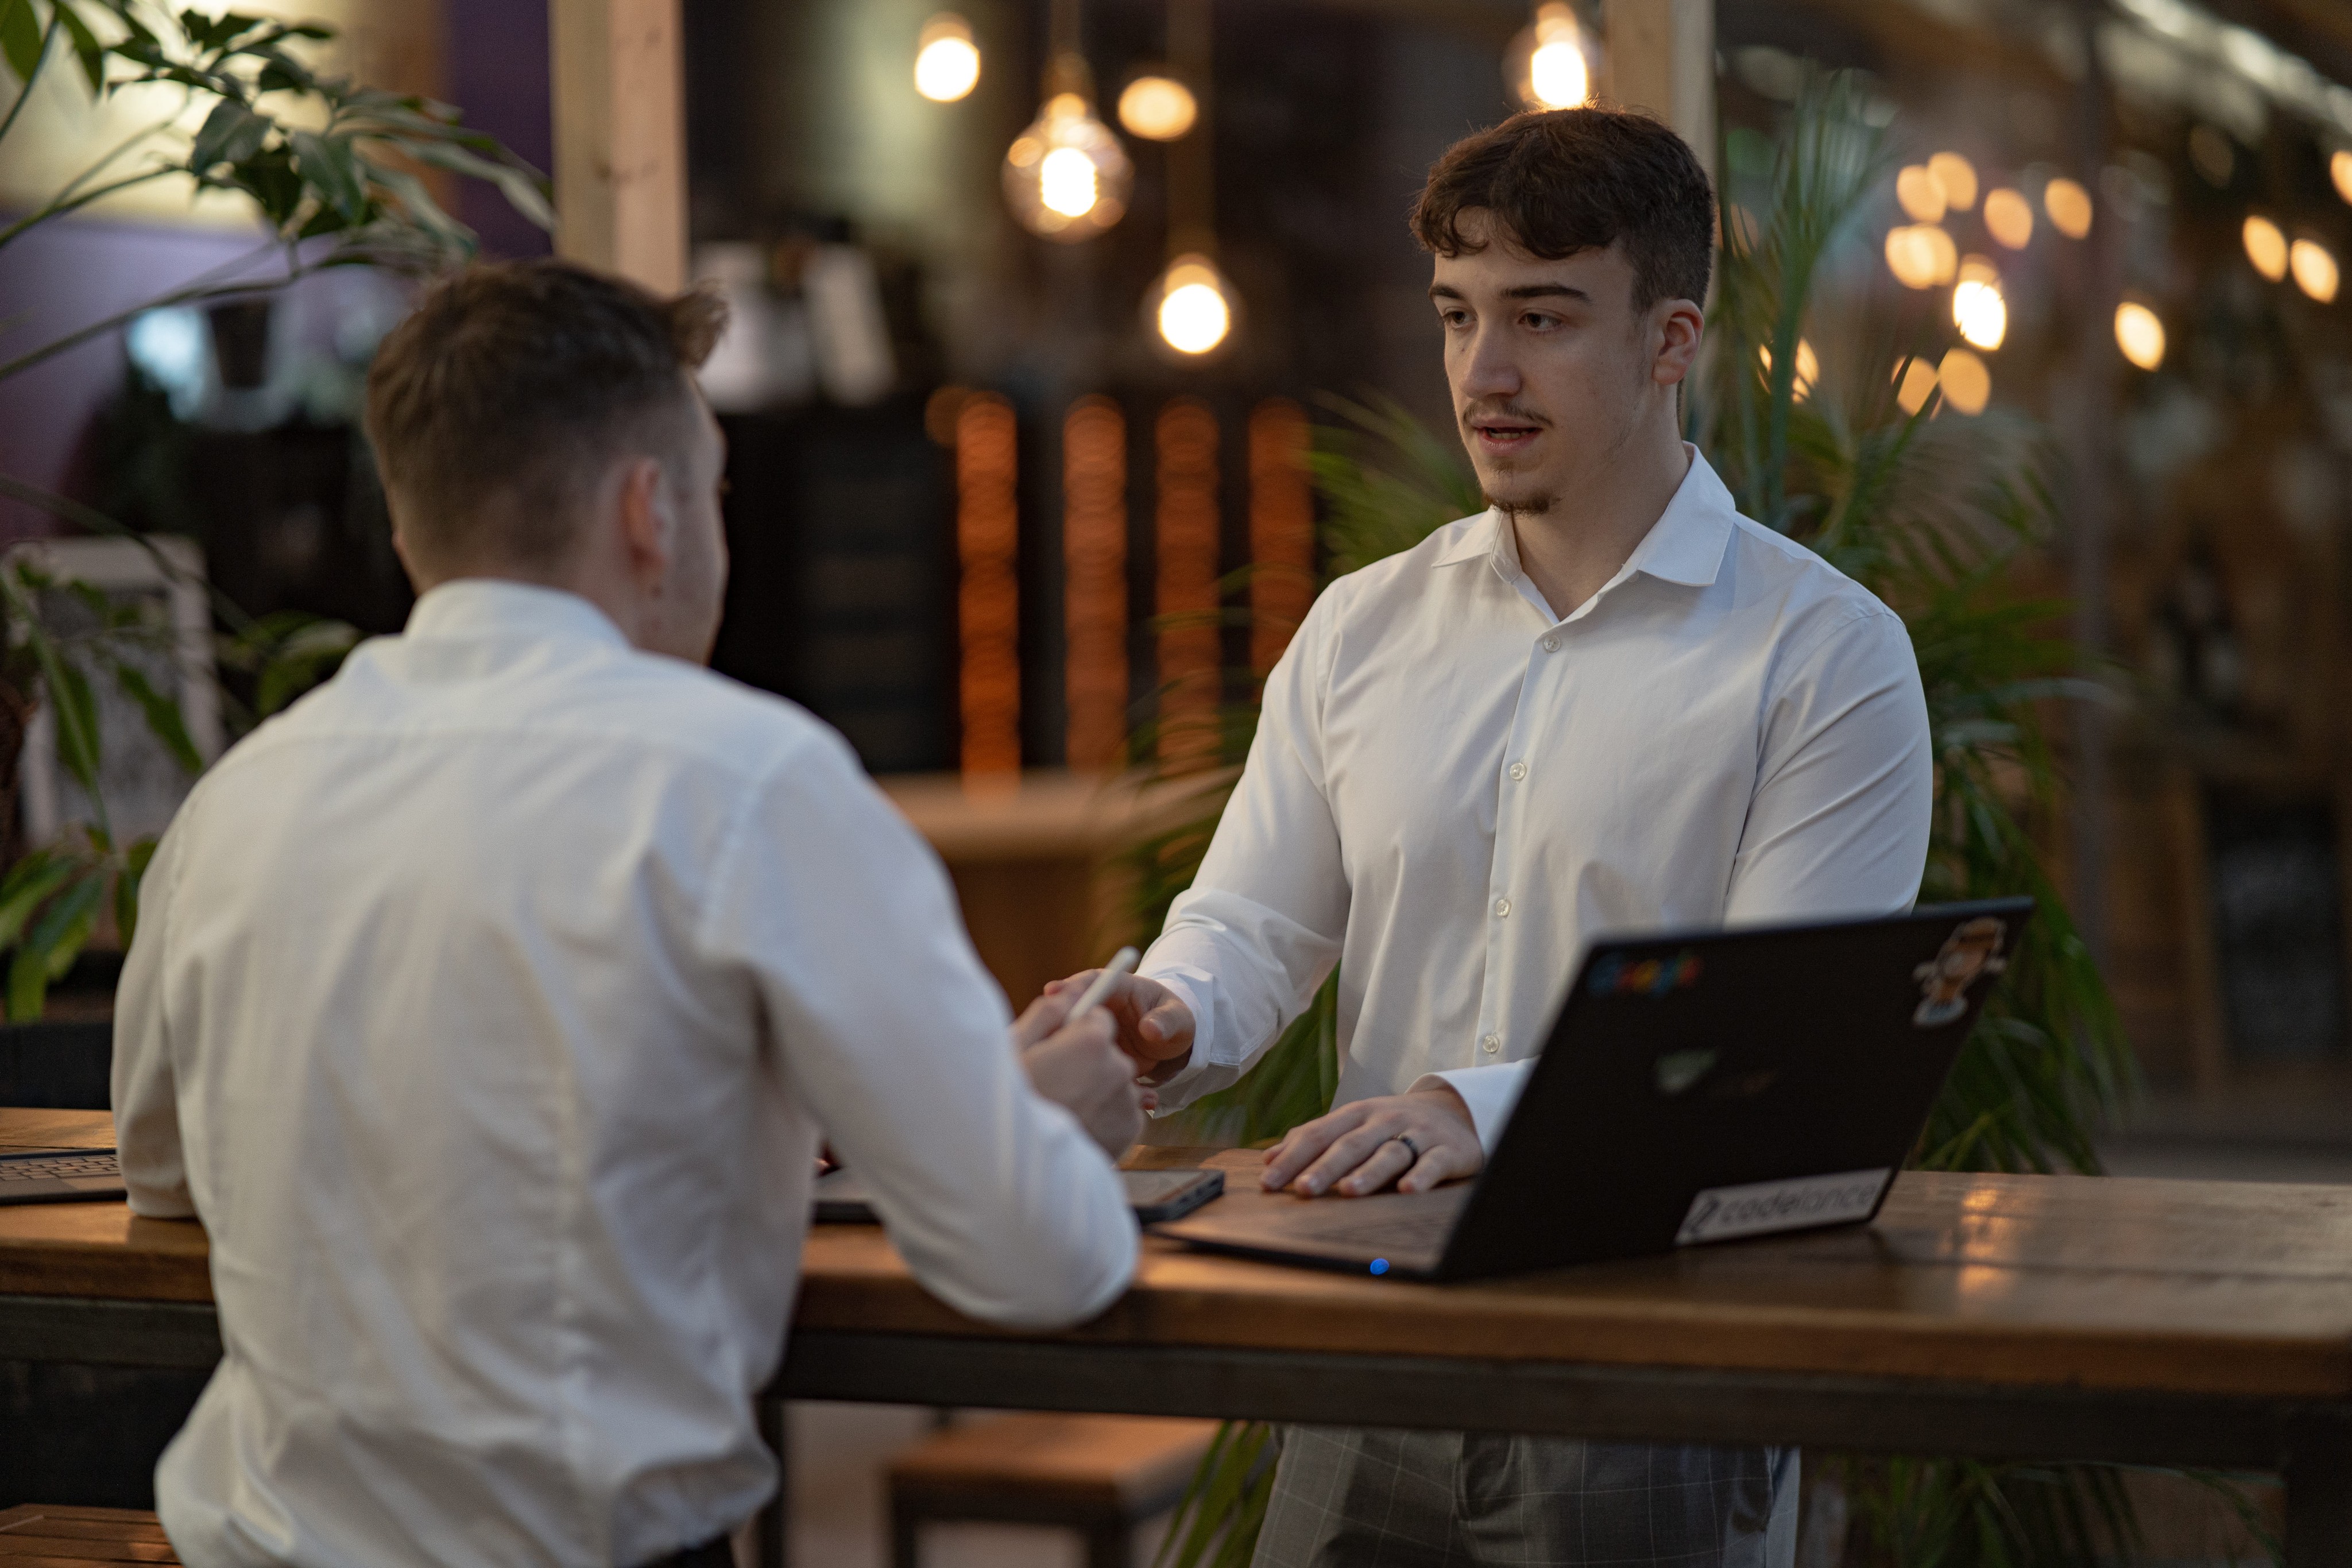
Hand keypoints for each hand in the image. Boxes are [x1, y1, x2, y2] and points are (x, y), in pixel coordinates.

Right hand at [1012, 986, 1146, 1156]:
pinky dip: (1102, 1116)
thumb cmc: (1011, 1099)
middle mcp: (1118, 1067)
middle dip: (1086, 1061)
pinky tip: (1076, 1125)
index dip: (1077, 1030)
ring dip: (1093, 1090)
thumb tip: (1065, 994)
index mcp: (1091, 1041)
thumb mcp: (1016, 1047)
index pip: (1097, 1018)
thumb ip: (1047, 1013)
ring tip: (1061, 1109)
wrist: (1019, 1169)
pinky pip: (1119, 1111)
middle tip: (1054, 1082)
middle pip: (1106, 1052)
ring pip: (1112, 1083)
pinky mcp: (1130, 1130)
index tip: (1060, 1045)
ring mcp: (1127, 1101)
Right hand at [1041, 967, 1194, 1082]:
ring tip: (1063, 1065)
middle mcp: (1100, 1010)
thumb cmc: (1176, 1024)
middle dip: (1056, 1021)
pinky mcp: (1092, 1057)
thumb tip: (1149, 1029)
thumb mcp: (1179, 1019)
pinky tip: (1085, 1089)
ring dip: (1062, 1050)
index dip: (1071, 986)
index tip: (1053, 992)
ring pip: (1071, 1038)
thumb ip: (1166, 1021)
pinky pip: (1083, 1061)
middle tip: (1044, 1032)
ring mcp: (1093, 1033)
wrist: (1173, 1050)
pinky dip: (1079, 1073)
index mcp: (1119, 989)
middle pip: (1071, 1012)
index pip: (1091, 981)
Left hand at [1260, 1085, 1480, 1196]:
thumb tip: (1269, 1159)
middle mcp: (1384, 1121)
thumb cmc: (1392, 1124)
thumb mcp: (1353, 1124)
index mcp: (1357, 1114)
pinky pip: (1433, 1164)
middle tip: (1303, 1189)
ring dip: (1368, 1172)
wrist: (1455, 1112)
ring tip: (1349, 1191)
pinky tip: (1408, 1190)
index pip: (1318, 1135)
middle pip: (1351, 1144)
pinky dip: (1421, 1176)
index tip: (1268, 1183)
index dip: (1292, 1158)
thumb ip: (1314, 1139)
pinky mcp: (1447, 1151)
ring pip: (1389, 1153)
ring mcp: (1418, 1134)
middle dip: (1325, 1167)